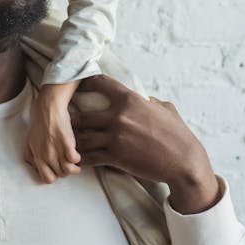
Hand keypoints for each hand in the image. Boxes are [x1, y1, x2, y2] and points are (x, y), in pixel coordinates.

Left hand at [24, 84, 81, 182]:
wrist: (47, 109)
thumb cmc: (38, 124)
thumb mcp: (29, 142)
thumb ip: (30, 156)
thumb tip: (34, 167)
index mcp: (37, 157)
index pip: (47, 179)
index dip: (54, 175)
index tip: (57, 169)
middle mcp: (46, 156)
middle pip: (60, 175)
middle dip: (65, 170)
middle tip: (67, 162)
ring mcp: (56, 150)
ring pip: (68, 171)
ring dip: (74, 167)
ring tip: (74, 160)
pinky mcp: (67, 144)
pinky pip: (75, 160)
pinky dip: (77, 158)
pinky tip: (76, 152)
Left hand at [70, 76, 220, 213]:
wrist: (183, 161)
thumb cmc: (177, 134)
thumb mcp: (165, 109)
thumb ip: (150, 101)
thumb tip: (146, 97)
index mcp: (130, 100)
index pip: (101, 83)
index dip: (86, 82)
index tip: (78, 85)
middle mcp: (119, 116)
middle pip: (83, 115)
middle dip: (70, 120)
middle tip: (61, 122)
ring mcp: (115, 137)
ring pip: (82, 137)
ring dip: (72, 141)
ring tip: (64, 143)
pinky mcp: (115, 157)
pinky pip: (90, 157)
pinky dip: (81, 158)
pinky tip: (75, 160)